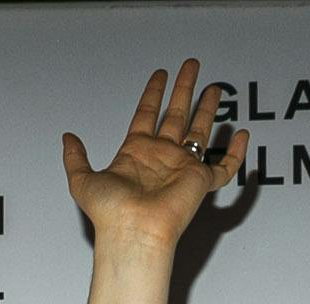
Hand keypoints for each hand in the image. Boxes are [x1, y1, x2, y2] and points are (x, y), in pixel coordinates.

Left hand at [60, 60, 246, 245]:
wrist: (133, 231)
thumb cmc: (110, 213)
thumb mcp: (82, 180)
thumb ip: (75, 157)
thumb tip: (68, 138)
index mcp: (136, 153)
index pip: (147, 115)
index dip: (153, 93)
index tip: (160, 74)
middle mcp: (161, 157)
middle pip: (176, 115)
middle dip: (183, 89)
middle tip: (191, 66)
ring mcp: (181, 168)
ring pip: (199, 131)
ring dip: (207, 108)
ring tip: (214, 87)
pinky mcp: (199, 181)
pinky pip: (223, 167)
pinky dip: (234, 153)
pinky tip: (240, 134)